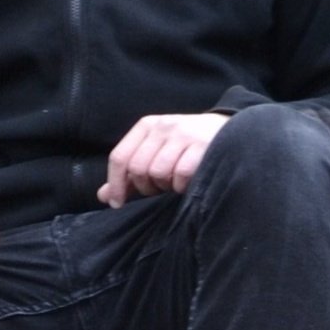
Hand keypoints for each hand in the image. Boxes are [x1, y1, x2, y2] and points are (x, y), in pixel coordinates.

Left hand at [99, 110, 228, 204]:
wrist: (226, 131)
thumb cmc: (184, 148)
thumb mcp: (154, 153)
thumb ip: (129, 175)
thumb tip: (103, 196)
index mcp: (146, 126)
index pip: (119, 157)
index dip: (115, 184)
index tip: (117, 204)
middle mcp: (163, 126)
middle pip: (138, 168)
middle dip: (145, 187)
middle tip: (157, 189)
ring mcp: (184, 134)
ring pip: (158, 172)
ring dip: (165, 186)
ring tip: (173, 182)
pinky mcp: (202, 145)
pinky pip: (181, 175)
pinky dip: (182, 186)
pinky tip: (188, 182)